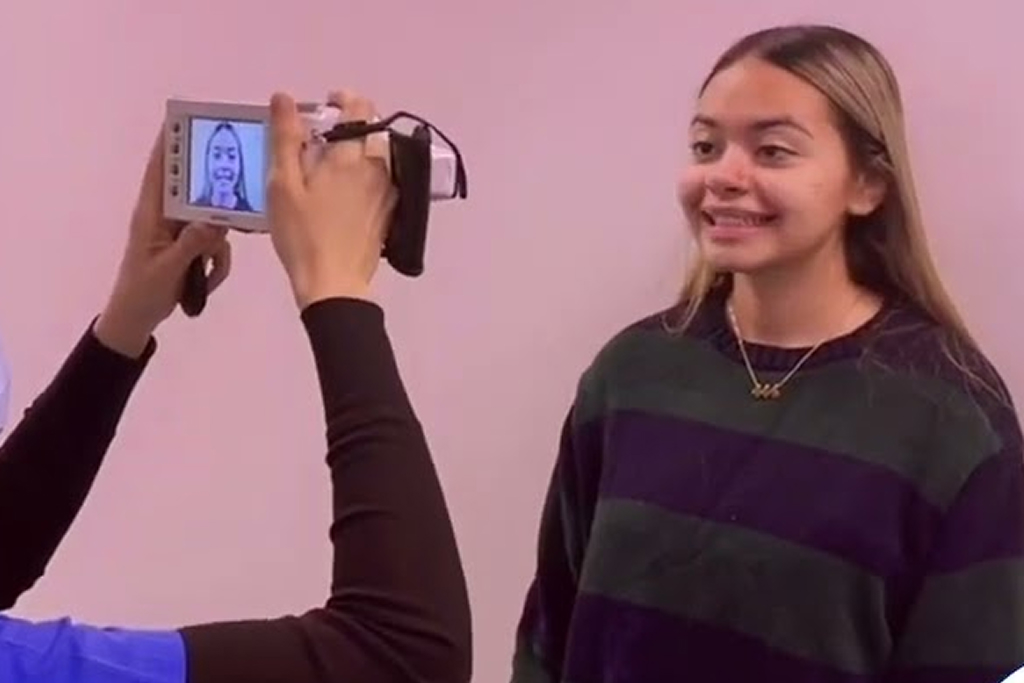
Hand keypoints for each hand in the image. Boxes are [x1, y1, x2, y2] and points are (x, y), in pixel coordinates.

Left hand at [94, 129, 232, 356]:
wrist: (137, 319)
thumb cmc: (143, 290)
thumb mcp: (167, 268)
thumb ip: (193, 244)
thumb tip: (216, 219)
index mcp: (152, 213)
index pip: (159, 169)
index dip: (169, 142)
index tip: (185, 119)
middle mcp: (168, 217)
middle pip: (196, 191)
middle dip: (216, 198)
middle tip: (237, 193)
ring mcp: (182, 233)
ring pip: (213, 221)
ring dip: (216, 248)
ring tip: (207, 270)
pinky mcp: (192, 248)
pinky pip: (216, 245)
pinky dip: (216, 264)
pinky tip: (206, 282)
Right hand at [266, 90, 396, 308]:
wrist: (334, 283)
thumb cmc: (303, 235)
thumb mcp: (283, 184)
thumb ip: (285, 137)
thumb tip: (284, 97)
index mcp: (351, 156)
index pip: (360, 107)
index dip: (343, 98)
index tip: (325, 105)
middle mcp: (377, 168)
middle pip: (373, 128)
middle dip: (350, 123)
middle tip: (322, 137)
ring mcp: (388, 191)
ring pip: (381, 153)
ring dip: (360, 147)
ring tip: (331, 164)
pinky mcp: (390, 212)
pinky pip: (384, 178)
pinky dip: (367, 172)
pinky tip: (345, 190)